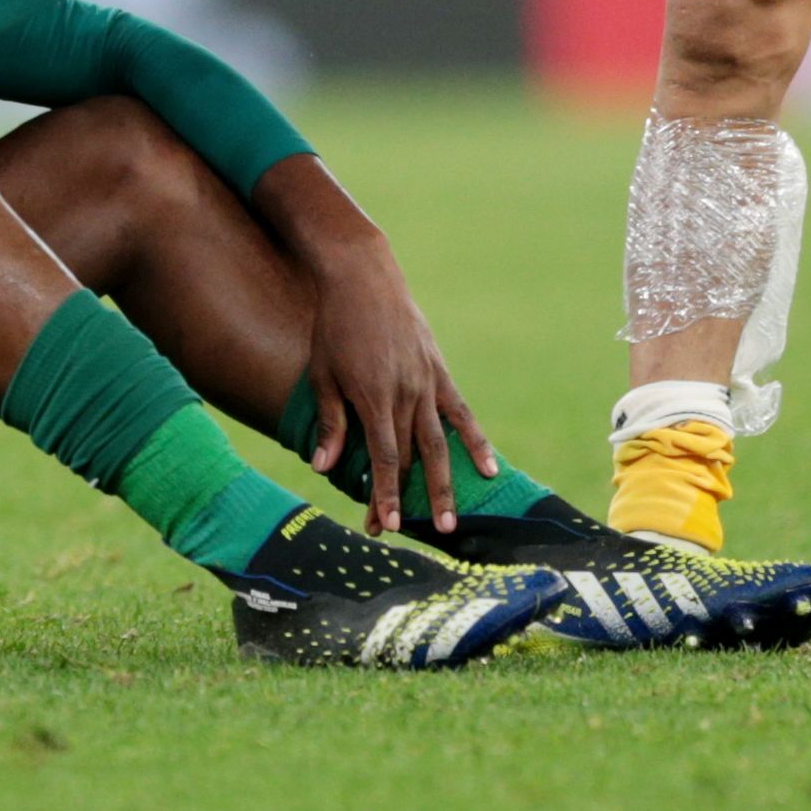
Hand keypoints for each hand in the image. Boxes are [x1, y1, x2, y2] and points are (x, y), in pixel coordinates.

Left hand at [295, 224, 494, 535]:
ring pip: (440, 442)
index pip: (384, 458)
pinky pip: (461, 412)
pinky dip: (475, 441)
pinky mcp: (438, 370)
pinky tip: (488, 469)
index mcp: (373, 397)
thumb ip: (330, 422)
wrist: (362, 276)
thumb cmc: (335, 325)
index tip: (383, 526)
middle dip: (410, 498)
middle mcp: (406, 394)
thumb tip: (322, 468)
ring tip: (450, 522)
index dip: (384, 494)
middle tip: (410, 534)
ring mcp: (427, 382)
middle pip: (411, 457)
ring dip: (445, 483)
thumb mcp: (323, 374)